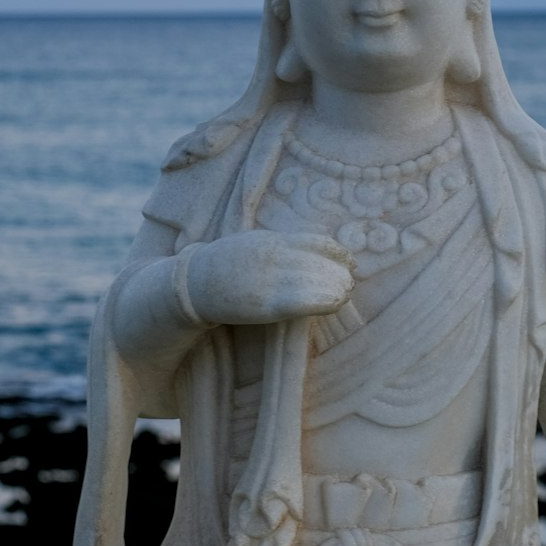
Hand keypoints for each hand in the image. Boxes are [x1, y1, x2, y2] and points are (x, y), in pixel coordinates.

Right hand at [187, 231, 354, 326]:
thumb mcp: (258, 242)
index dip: (341, 254)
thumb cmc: (229, 264)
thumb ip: (286, 244)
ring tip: (343, 294)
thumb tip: (319, 249)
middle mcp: (276, 257)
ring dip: (339, 289)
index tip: (349, 262)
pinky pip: (307, 301)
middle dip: (342, 275)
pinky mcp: (268, 305)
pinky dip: (327, 301)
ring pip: (321, 282)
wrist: (196, 283)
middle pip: (325, 264)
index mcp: (275, 240)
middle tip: (347, 283)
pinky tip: (336, 303)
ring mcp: (272, 280)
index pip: (321, 243)